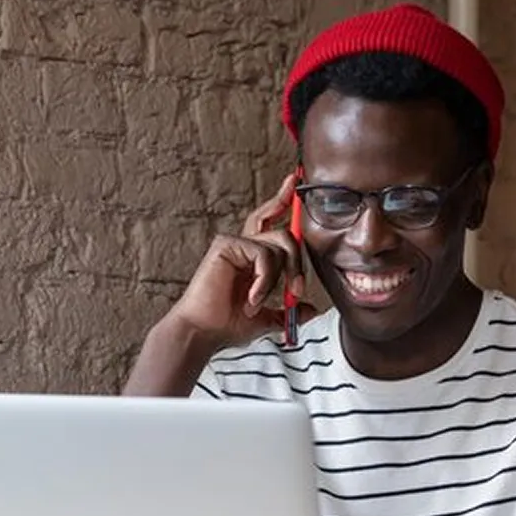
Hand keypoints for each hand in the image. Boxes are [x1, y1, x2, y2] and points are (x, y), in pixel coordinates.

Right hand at [168, 172, 317, 347]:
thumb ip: (289, 311)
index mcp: (251, 256)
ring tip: (259, 301)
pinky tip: (252, 298)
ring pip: (279, 245)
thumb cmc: (227, 324)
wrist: (204, 332)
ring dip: (279, 277)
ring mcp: (234, 242)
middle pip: (286, 234)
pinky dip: (264, 280)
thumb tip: (311, 310)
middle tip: (296, 290)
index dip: (282, 200)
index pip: (270, 221)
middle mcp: (243, 244)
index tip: (295, 182)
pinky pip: (263, 254)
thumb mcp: (267, 318)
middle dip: (297, 264)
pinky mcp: (226, 245)